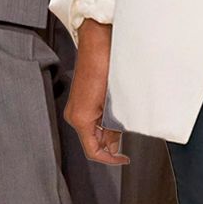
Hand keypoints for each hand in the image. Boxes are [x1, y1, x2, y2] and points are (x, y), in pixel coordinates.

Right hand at [64, 20, 128, 165]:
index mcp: (80, 119)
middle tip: (127, 143)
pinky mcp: (82, 100)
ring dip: (109, 132)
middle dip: (110, 145)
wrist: (98, 43)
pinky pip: (94, 119)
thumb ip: (114, 127)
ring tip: (125, 124)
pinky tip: (118, 115)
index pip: (92, 151)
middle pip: (92, 142)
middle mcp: (75, 115)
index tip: (124, 159)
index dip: (110, 160)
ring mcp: (77, 107)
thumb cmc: (104, 66)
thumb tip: (114, 143)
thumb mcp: (114, 103)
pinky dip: (106, 122)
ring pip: (94, 131)